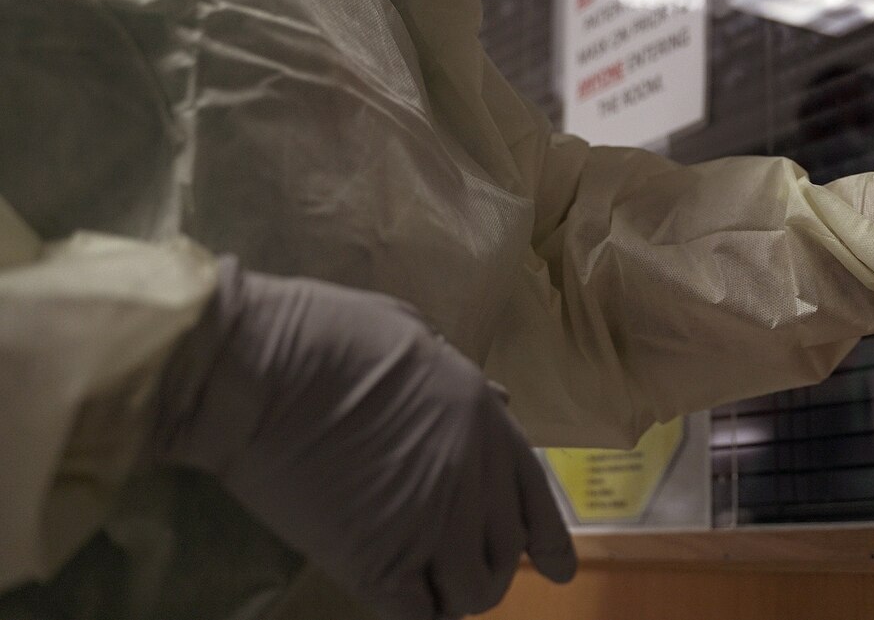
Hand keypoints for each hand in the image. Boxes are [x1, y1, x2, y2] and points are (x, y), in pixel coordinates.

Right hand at [153, 258, 575, 618]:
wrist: (265, 368)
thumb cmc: (329, 335)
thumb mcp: (415, 334)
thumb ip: (460, 378)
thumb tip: (500, 399)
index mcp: (484, 420)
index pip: (536, 497)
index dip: (549, 539)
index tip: (556, 568)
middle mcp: (472, 476)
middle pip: (504, 553)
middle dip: (485, 567)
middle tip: (456, 571)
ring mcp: (430, 522)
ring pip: (470, 592)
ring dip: (451, 595)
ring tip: (426, 587)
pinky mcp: (378, 560)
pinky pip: (418, 614)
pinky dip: (414, 614)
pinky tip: (398, 599)